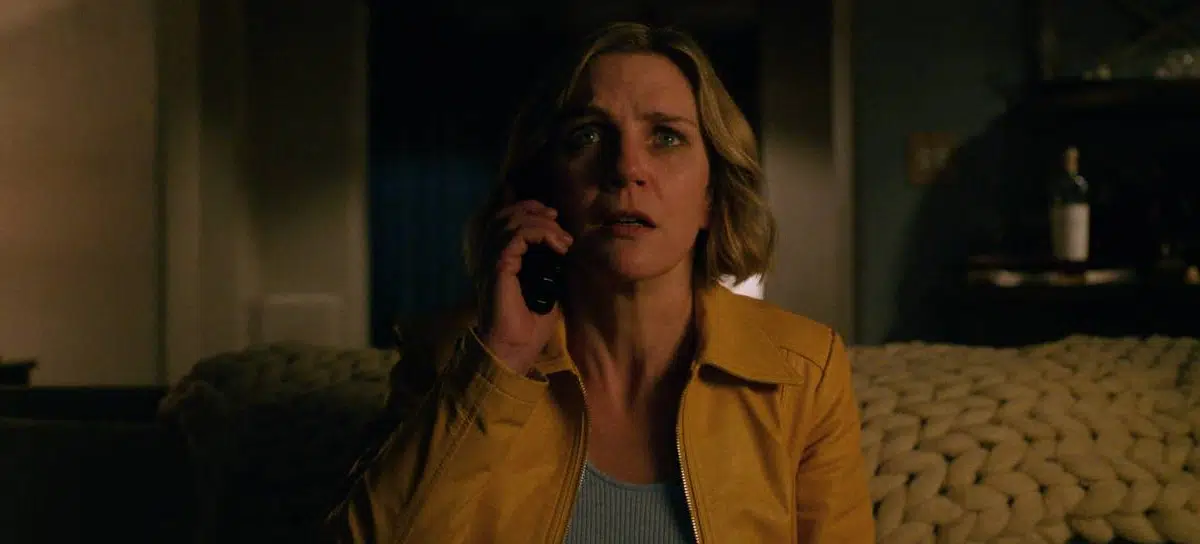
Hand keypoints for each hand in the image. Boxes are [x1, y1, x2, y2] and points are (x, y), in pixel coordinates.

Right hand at [478, 200, 572, 374]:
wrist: (515, 350)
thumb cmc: (529, 328)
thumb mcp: (547, 292)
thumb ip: (550, 270)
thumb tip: (563, 251)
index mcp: (499, 261)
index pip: (504, 220)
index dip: (528, 209)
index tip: (554, 217)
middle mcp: (491, 257)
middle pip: (505, 214)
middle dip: (534, 209)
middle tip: (557, 220)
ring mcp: (491, 262)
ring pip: (511, 222)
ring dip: (542, 224)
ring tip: (562, 240)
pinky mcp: (498, 268)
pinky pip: (515, 237)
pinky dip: (539, 234)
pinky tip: (557, 247)